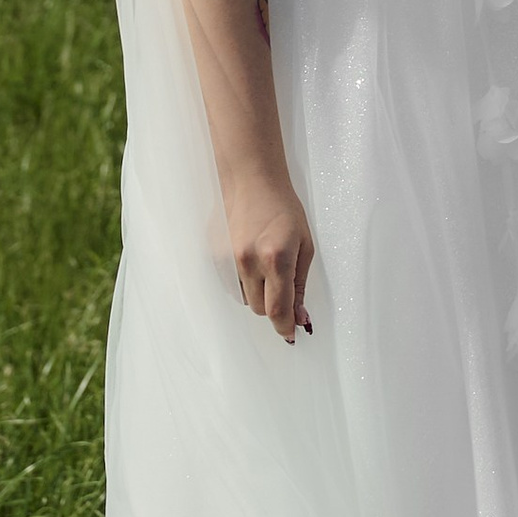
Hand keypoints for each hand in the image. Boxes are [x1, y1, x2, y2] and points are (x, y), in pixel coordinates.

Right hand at [224, 173, 314, 339]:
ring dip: (257, 292)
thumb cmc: (284, 208)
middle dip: (273, 306)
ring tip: (264, 262)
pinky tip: (248, 256)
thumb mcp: (305, 244)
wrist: (251, 180)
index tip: (290, 336)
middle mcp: (249, 262)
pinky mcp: (213, 255)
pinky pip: (229, 283)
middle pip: (260, 308)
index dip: (285, 327)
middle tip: (281, 284)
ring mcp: (227, 259)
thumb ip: (300, 284)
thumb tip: (300, 318)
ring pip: (244, 297)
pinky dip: (242, 279)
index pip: (278, 309)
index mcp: (276, 258)